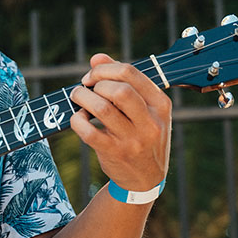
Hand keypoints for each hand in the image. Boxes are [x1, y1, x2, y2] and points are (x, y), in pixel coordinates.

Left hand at [68, 54, 171, 195]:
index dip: (104, 69)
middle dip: (95, 83)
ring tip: (78, 98)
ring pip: (102, 108)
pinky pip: (89, 131)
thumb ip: (122, 80)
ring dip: (82, 98)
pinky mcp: (115, 153)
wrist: (145, 179)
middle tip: (85, 88)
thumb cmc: (141, 134)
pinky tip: (78, 118)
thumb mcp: (143, 108)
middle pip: (119, 90)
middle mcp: (150, 122)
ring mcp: (133, 140)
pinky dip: (77, 120)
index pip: (131, 73)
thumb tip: (96, 58)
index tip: (92, 76)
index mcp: (160, 104)